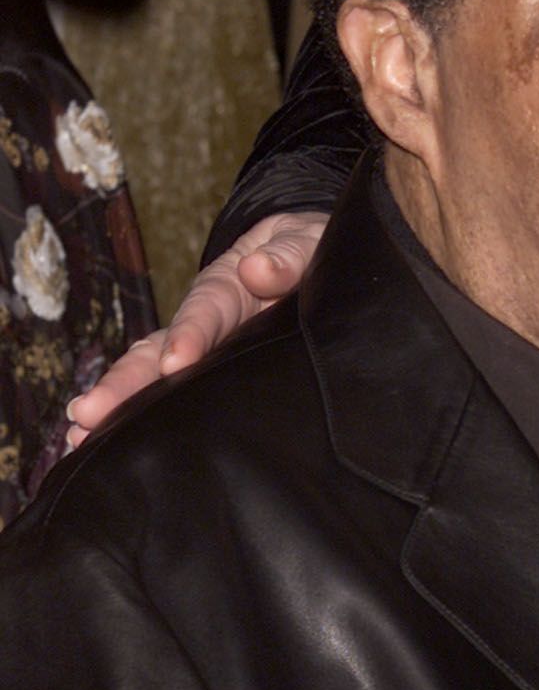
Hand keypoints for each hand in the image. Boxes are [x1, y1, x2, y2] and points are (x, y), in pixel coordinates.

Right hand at [66, 210, 328, 445]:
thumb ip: (288, 255)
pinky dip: (136, 422)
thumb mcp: (303, 240)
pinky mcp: (210, 378)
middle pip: (156, 351)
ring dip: (119, 406)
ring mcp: (203, 352)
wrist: (306, 260)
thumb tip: (258, 269)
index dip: (189, 335)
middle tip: (89, 414)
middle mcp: (204, 323)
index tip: (173, 363)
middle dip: (124, 383)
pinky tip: (101, 449)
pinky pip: (171, 400)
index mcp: (229, 288)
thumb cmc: (304, 249)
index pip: (207, 310)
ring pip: (153, 379)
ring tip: (80, 438)